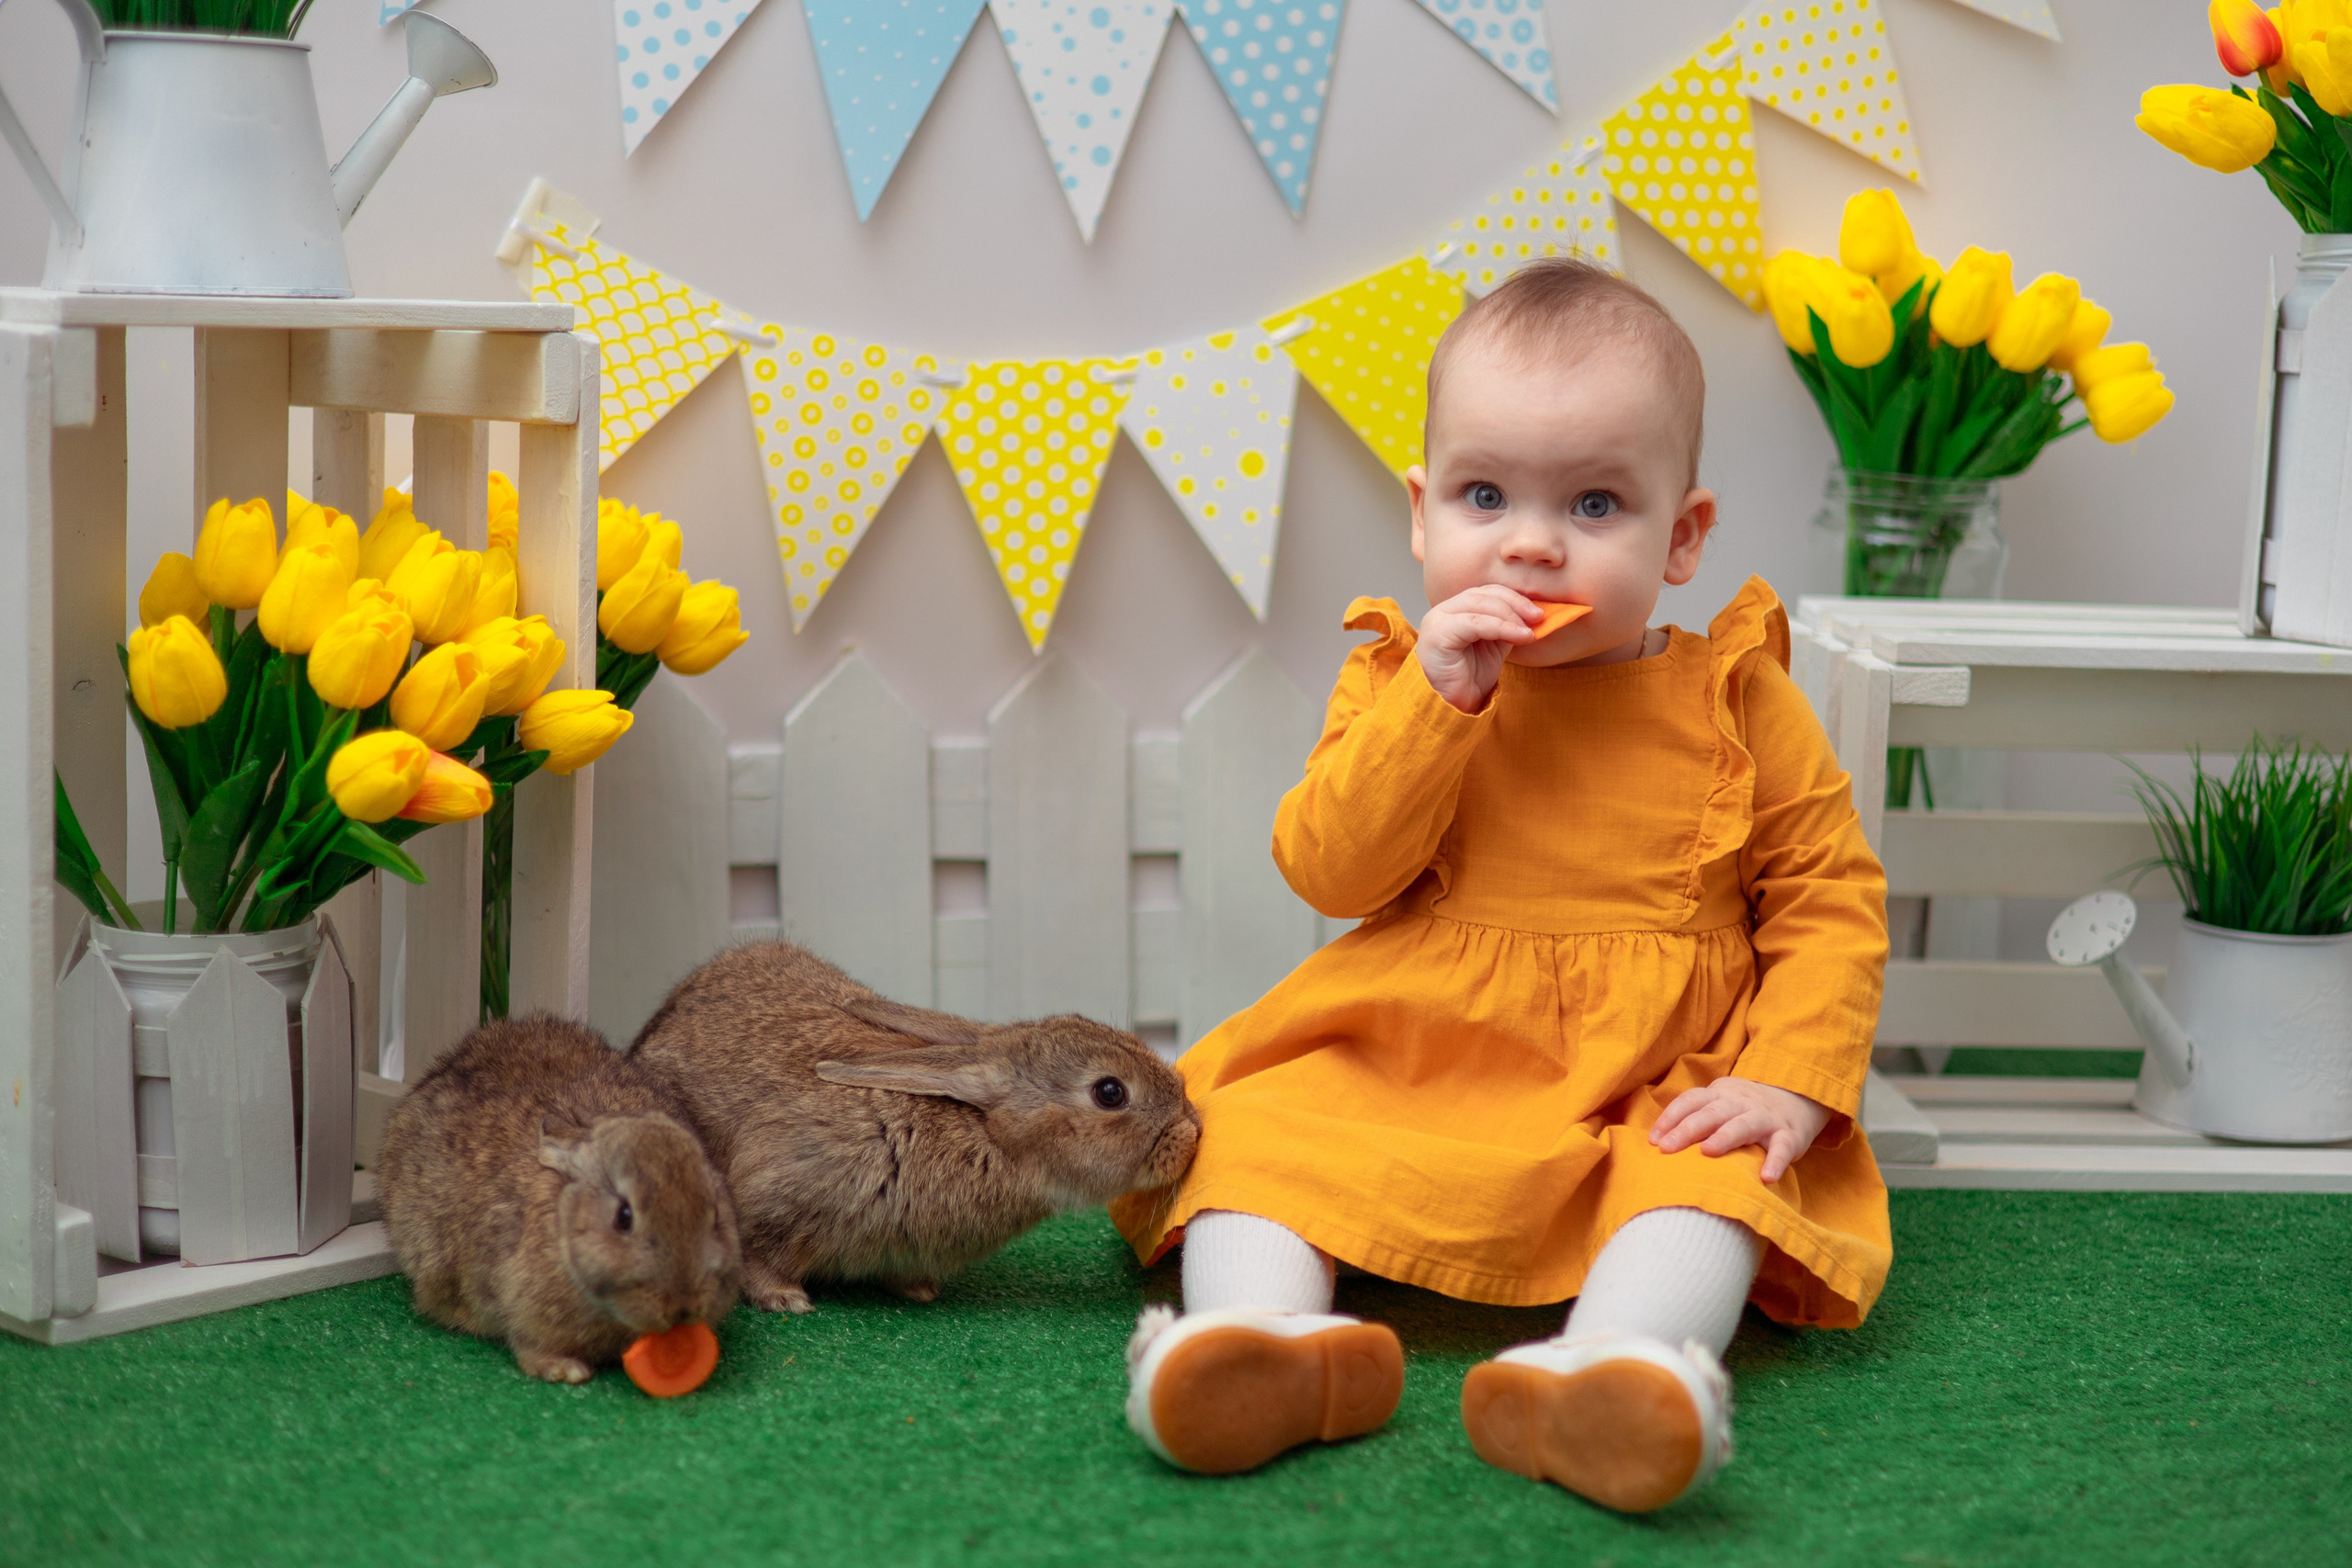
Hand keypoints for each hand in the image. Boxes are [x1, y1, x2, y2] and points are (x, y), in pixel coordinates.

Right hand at [1415, 585, 1543, 713]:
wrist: (1452, 705)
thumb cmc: (1469, 678)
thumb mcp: (1495, 645)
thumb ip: (1507, 627)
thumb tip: (1534, 615)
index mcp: (1457, 610)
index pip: (1487, 592)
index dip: (1515, 598)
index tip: (1539, 613)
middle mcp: (1444, 610)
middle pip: (1485, 594)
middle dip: (1516, 604)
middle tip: (1538, 618)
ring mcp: (1438, 619)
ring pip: (1480, 604)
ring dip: (1511, 617)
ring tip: (1528, 632)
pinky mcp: (1438, 633)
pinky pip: (1475, 624)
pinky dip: (1502, 628)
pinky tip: (1520, 636)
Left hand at [1650, 1078, 1831, 1183]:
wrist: (1796, 1099)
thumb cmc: (1743, 1110)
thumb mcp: (1719, 1104)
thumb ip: (1695, 1117)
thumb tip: (1658, 1144)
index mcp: (1719, 1095)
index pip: (1690, 1101)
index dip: (1670, 1118)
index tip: (1653, 1140)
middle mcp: (1740, 1103)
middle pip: (1711, 1112)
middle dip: (1687, 1129)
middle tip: (1666, 1149)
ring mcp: (1765, 1117)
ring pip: (1743, 1125)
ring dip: (1724, 1137)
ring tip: (1707, 1152)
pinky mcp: (1789, 1135)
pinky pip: (1782, 1148)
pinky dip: (1775, 1162)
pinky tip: (1767, 1178)